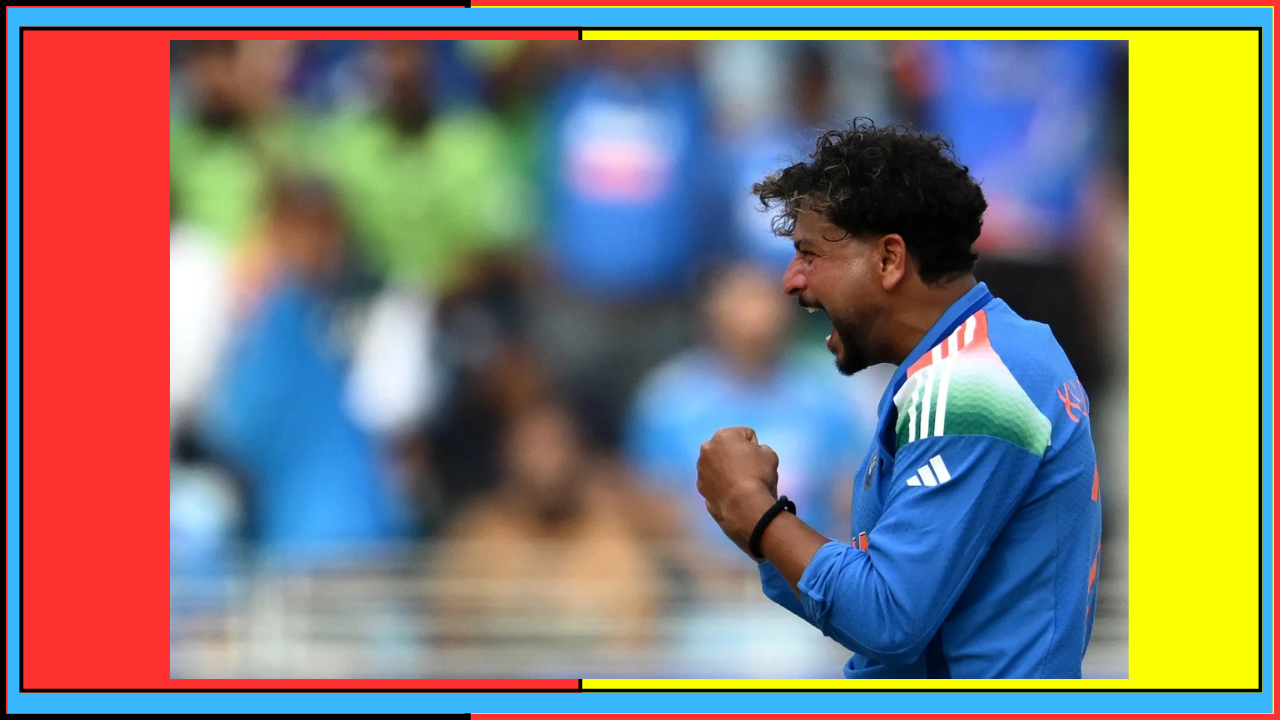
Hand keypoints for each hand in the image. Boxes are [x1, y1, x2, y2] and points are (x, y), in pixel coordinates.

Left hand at [696, 427, 780, 555]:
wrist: (744, 505)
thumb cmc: (758, 474)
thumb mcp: (769, 454)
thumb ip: (760, 449)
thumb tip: (754, 454)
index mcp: (722, 435)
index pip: (744, 434)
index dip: (754, 446)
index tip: (758, 459)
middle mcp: (706, 449)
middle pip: (726, 448)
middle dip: (736, 456)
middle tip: (749, 470)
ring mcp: (701, 470)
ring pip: (717, 465)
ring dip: (726, 470)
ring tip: (740, 484)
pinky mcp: (700, 488)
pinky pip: (714, 481)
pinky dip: (721, 484)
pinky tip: (732, 493)